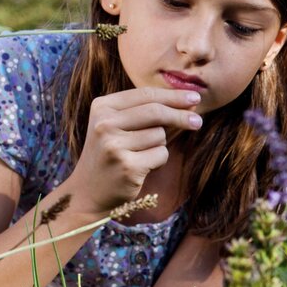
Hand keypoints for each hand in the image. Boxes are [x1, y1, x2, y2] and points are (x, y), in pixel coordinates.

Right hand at [63, 87, 202, 214]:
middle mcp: (104, 124)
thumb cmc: (112, 154)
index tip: (195, 97)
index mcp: (102, 107)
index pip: (145, 95)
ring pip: (160, 135)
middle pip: (156, 112)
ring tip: (140, 154)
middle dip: (181, 115)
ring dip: (160, 145)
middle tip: (198, 121)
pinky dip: (158, 161)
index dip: (173, 95)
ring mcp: (114, 145)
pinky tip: (142, 167)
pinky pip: (161, 155)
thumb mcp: (120, 126)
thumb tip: (189, 102)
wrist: (88, 192)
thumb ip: (149, 112)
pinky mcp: (127, 166)